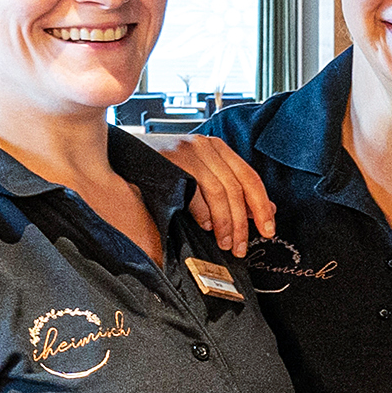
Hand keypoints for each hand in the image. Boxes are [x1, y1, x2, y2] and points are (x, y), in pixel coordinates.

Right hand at [153, 131, 275, 256]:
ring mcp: (189, 151)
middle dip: (243, 222)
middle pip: (238, 187)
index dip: (262, 206)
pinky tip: (205, 226)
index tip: (268, 230)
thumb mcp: (199, 175)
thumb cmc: (162, 169)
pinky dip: (204, 212)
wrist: (123, 155)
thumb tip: (266, 210)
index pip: (250, 177)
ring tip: (224, 242)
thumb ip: (230, 190)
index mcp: (217, 148)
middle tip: (241, 246)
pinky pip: (196, 190)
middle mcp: (206, 146)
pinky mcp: (173, 160)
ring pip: (220, 191)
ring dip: (226, 223)